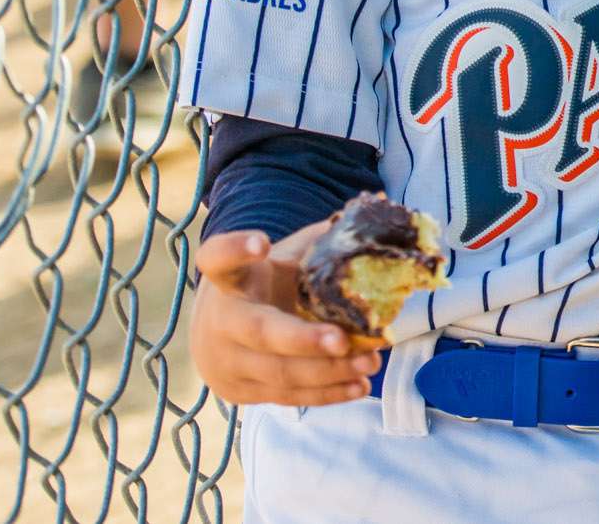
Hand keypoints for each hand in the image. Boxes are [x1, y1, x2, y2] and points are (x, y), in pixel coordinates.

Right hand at [190, 221, 385, 406]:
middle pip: (258, 332)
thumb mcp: (285, 257)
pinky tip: (358, 386)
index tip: (261, 241)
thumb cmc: (265, 285)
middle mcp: (221, 321)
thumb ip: (321, 240)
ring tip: (370, 360)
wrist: (218, 331)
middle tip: (343, 339)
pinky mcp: (242, 392)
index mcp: (229, 280)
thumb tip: (380, 202)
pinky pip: (286, 396)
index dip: (235, 249)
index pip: (217, 259)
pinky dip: (326, 394)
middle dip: (302, 339)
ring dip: (327, 371)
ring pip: (278, 371)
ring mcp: (228, 362)